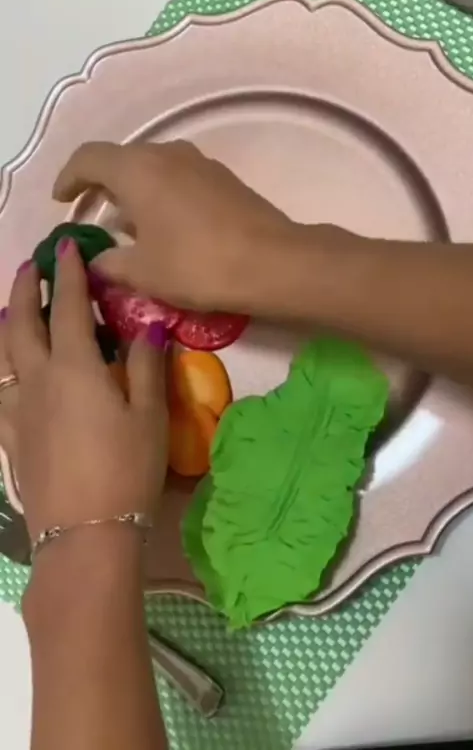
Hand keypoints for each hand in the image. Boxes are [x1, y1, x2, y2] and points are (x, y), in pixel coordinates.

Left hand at [3, 239, 166, 539]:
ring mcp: (18, 411)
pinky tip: (7, 376)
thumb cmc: (127, 470)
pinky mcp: (10, 439)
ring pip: (1, 357)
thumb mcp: (149, 415)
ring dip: (6, 326)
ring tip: (10, 313)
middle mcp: (38, 380)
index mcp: (74, 368)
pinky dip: (0, 370)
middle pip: (21, 324)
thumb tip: (148, 325)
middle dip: (24, 289)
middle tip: (30, 266)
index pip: (65, 307)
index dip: (67, 275)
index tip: (66, 247)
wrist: (85, 533)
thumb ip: (147, 365)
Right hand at [53, 141, 298, 313]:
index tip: (61, 200)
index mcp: (136, 169)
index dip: (68, 177)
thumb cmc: (198, 264)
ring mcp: (198, 162)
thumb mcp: (143, 272)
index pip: (88, 158)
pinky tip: (166, 228)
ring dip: (133, 191)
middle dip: (100, 185)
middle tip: (90, 214)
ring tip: (127, 227)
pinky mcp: (223, 178)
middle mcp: (166, 153)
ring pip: (152, 168)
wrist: (273, 262)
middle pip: (121, 160)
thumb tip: (97, 260)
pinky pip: (177, 178)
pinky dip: (160, 196)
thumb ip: (110, 263)